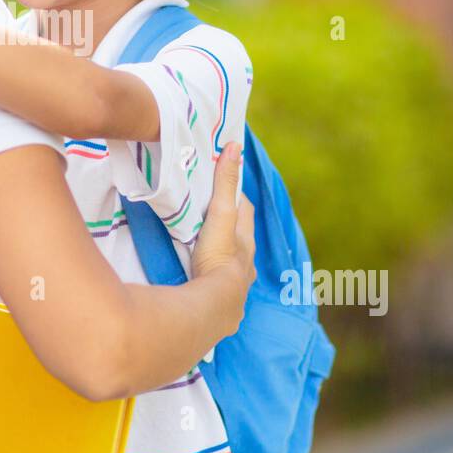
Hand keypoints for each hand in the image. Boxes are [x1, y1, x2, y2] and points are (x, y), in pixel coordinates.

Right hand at [189, 142, 256, 332]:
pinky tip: (205, 286)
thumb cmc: (218, 257)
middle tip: (211, 219)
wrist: (214, 307)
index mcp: (246, 240)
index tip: (221, 186)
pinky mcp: (225, 306)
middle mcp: (246, 263)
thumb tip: (235, 146)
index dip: (235, 195)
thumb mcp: (220, 215)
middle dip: (230, 229)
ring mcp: (237, 287)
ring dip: (223, 257)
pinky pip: (222, 290)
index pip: (244, 209)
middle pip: (240, 239)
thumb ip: (225, 184)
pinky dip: (215, 283)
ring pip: (233, 266)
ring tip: (206, 252)